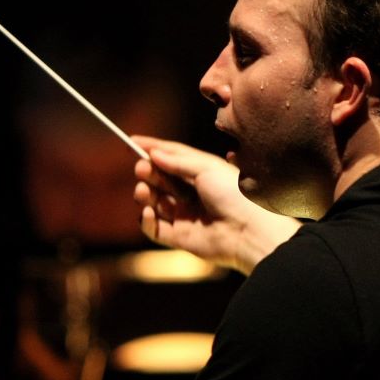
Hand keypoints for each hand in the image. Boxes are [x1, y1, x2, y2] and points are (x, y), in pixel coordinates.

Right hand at [132, 135, 301, 275]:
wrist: (249, 231)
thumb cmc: (234, 194)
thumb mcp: (206, 167)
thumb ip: (178, 161)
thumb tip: (154, 154)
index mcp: (201, 173)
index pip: (172, 157)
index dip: (152, 149)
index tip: (130, 141)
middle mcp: (191, 193)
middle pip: (160, 179)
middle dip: (148, 171)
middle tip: (141, 167)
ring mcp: (184, 215)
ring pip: (154, 202)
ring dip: (144, 194)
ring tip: (143, 190)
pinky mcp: (179, 237)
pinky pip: (155, 228)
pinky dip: (146, 220)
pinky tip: (148, 212)